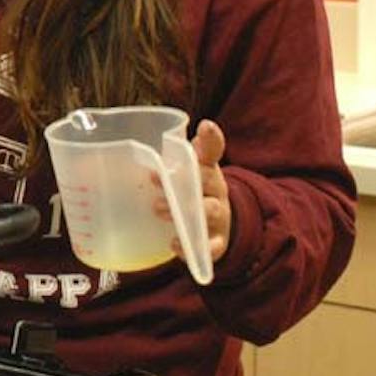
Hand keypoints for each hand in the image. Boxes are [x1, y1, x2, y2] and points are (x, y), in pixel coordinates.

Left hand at [158, 118, 232, 268]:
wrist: (219, 224)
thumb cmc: (198, 189)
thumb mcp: (195, 166)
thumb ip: (192, 149)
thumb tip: (201, 126)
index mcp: (209, 170)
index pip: (211, 153)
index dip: (208, 141)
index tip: (205, 127)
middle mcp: (217, 192)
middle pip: (208, 183)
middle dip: (186, 180)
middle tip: (156, 179)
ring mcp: (219, 218)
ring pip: (210, 213)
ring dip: (185, 211)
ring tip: (159, 209)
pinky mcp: (217, 242)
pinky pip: (210, 247)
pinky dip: (193, 248)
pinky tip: (175, 245)